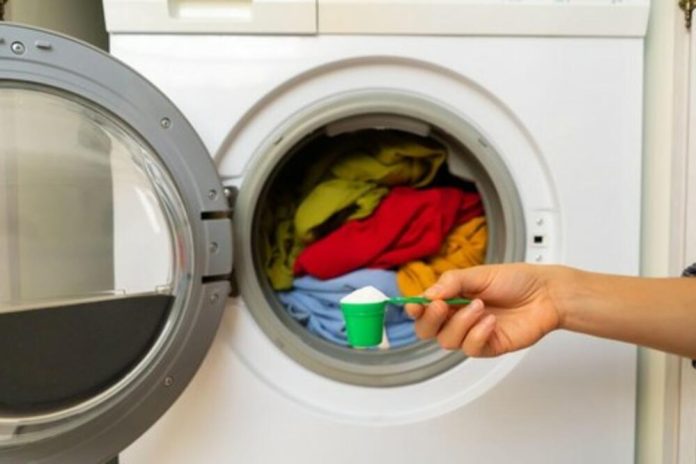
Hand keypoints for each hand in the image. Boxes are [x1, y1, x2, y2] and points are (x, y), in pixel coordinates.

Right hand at [405, 263, 566, 356]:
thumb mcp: (479, 274)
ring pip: (447, 341)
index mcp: (451, 297)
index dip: (414, 309)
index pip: (422, 308)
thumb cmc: (516, 280)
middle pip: (426, 331)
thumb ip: (451, 283)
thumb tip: (428, 294)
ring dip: (460, 322)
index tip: (415, 305)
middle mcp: (457, 317)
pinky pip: (470, 348)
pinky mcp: (487, 346)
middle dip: (430, 320)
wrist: (546, 294)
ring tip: (480, 306)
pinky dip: (477, 334)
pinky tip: (491, 322)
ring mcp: (471, 334)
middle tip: (441, 306)